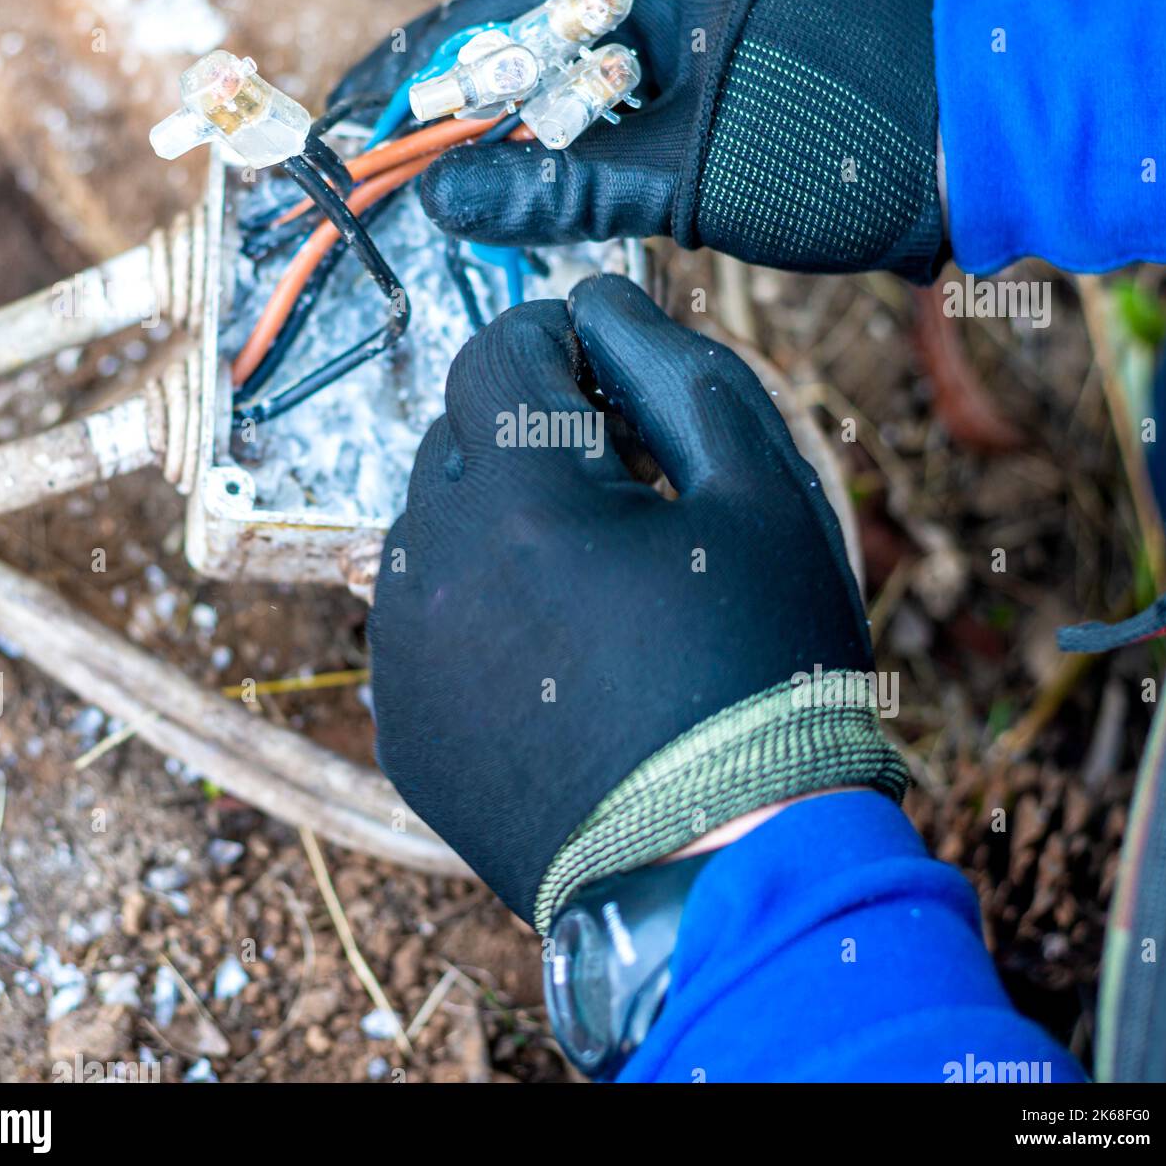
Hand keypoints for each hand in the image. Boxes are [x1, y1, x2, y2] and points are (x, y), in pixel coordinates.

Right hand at [334, 0, 943, 281]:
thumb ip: (562, 184)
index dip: (427, 76)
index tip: (376, 134)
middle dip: (472, 114)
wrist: (983, 149)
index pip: (497, 9)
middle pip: (534, 40)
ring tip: (481, 201)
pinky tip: (568, 193)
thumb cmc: (841, 145)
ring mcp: (708, 28)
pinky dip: (593, 147)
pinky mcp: (738, 74)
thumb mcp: (685, 175)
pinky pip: (637, 102)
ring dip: (532, 138)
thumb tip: (447, 195)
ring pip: (584, 78)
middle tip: (422, 183)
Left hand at [369, 275, 906, 928]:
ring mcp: (404, 654)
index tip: (606, 374)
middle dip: (527, 434)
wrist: (727, 866)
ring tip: (588, 578)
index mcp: (520, 500)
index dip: (557, 342)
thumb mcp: (760, 495)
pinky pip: (417, 615)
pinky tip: (550, 651)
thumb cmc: (762, 674)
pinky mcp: (403, 723)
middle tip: (618, 486)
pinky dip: (472, 603)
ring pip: (429, 524)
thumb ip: (676, 371)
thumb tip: (604, 299)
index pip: (496, 352)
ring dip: (497, 518)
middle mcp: (432, 568)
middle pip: (456, 435)